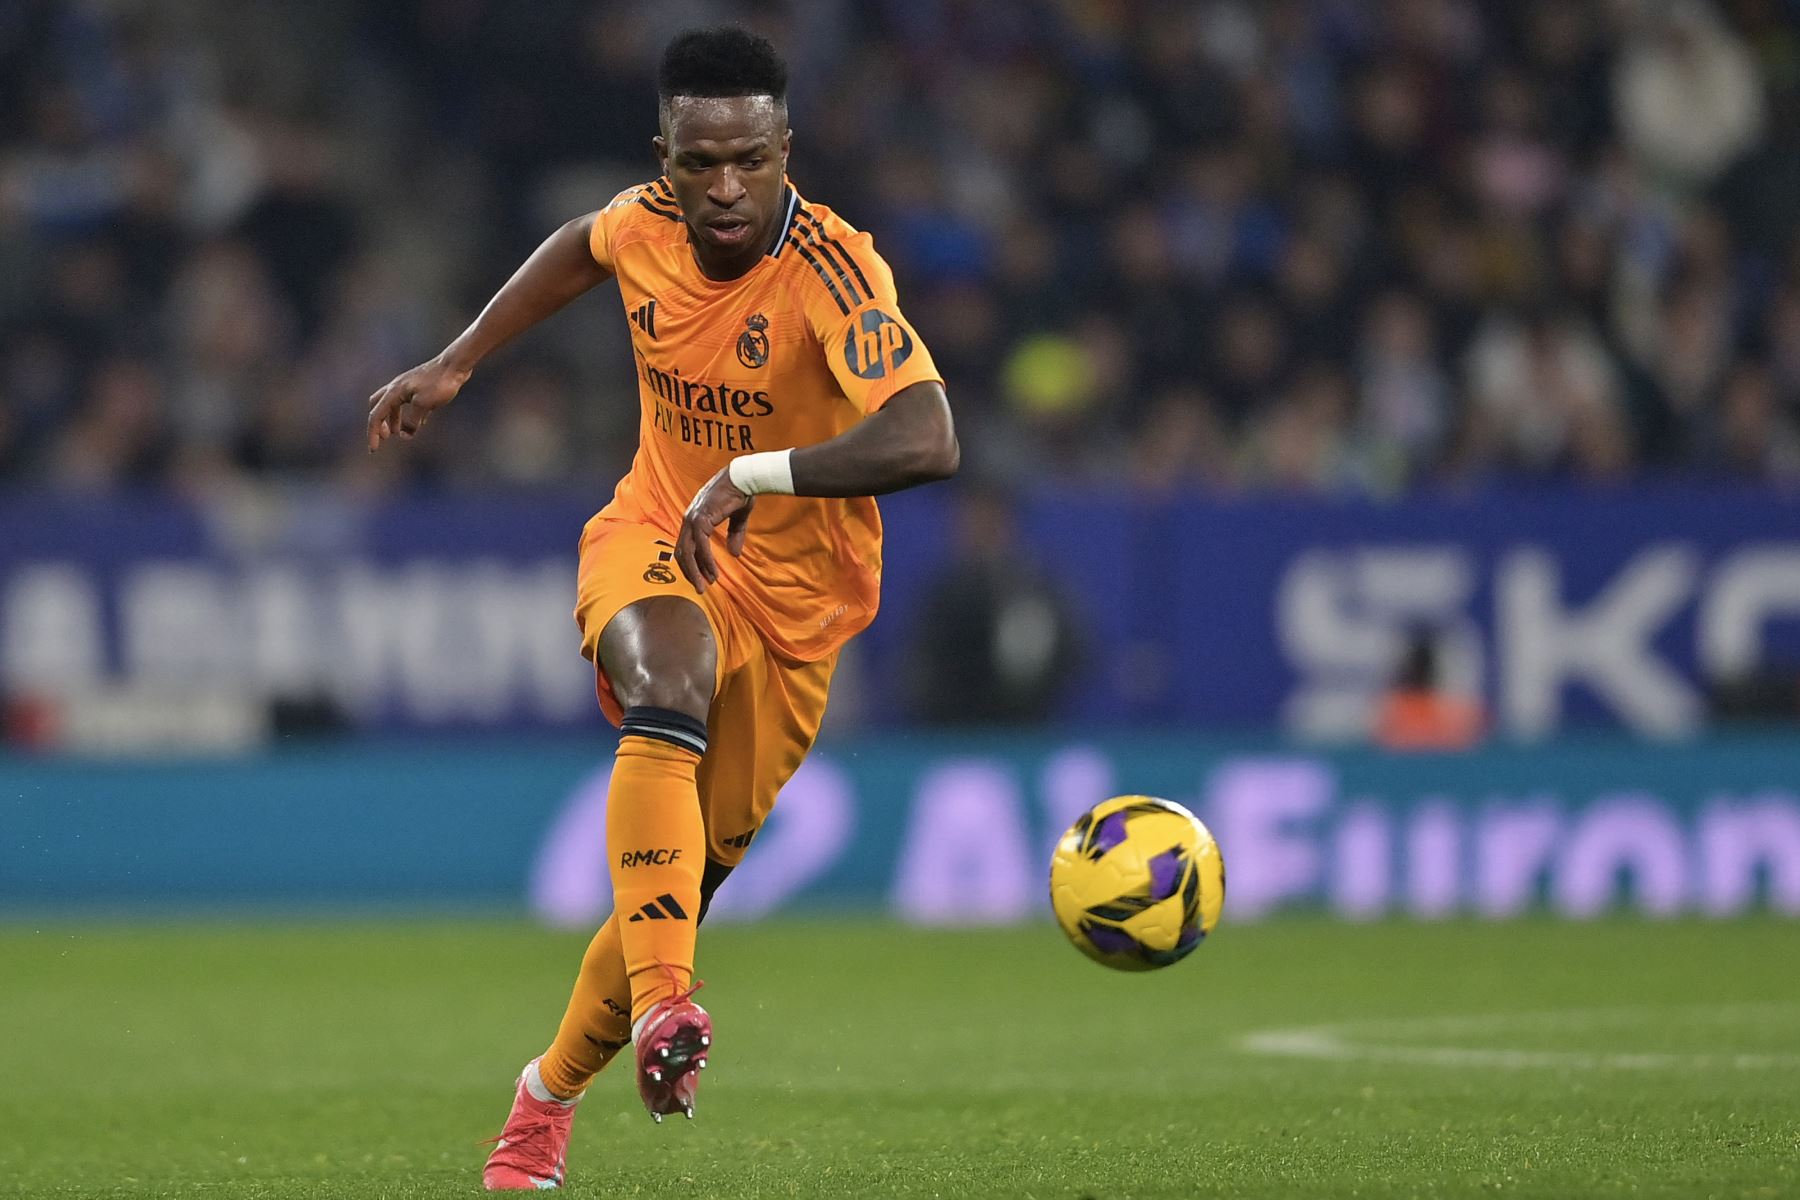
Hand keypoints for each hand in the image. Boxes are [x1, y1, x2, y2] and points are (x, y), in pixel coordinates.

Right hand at [366, 357, 469, 450]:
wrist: (455, 365)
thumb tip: (405, 435)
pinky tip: (418, 423)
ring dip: (393, 420)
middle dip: (378, 424)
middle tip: (384, 439)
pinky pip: (408, 403)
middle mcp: (396, 388)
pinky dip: (408, 414)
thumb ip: (412, 421)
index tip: (374, 451)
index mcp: (394, 392)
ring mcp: (408, 387)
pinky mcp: (420, 387)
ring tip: (399, 433)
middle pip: (378, 407)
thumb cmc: (439, 383)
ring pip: (393, 405)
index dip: (373, 434)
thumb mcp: (424, 404)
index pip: (376, 415)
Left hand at [675, 467, 753, 592]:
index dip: (693, 564)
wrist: (743, 478)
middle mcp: (689, 519)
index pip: (686, 546)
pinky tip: (713, 573)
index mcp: (694, 518)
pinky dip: (706, 562)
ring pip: (688, 552)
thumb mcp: (738, 519)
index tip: (702, 578)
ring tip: (704, 586)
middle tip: (700, 588)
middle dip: (691, 572)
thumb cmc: (740, 493)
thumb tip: (734, 554)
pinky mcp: (702, 520)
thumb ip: (735, 535)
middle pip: (682, 552)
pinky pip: (701, 547)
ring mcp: (693, 519)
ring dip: (696, 572)